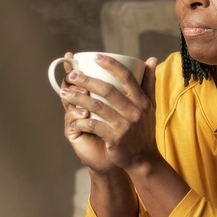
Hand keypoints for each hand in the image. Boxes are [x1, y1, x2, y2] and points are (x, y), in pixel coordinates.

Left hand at [60, 54, 159, 173]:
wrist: (144, 159)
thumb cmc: (143, 130)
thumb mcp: (149, 106)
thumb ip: (149, 82)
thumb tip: (151, 59)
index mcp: (141, 100)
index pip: (126, 77)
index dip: (111, 65)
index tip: (96, 57)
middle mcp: (134, 111)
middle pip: (107, 90)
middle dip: (86, 80)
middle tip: (72, 75)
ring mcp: (124, 125)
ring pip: (97, 106)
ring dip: (78, 98)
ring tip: (65, 92)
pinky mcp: (115, 139)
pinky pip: (94, 125)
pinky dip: (82, 120)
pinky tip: (73, 116)